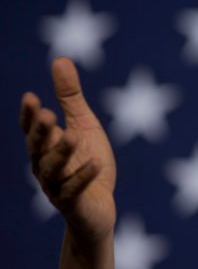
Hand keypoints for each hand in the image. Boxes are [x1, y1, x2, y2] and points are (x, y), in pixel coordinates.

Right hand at [20, 57, 116, 243]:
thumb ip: (70, 97)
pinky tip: (96, 162)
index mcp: (45, 147)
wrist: (98, 210)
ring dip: (61, 152)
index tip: (30, 97)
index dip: (29, 116)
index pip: (32, 130)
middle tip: (47, 114)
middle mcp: (45, 167)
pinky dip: (85, 177)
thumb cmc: (88, 162)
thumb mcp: (83, 125)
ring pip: (52, 170)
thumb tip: (59, 58)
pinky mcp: (74, 204)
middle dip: (40, 132)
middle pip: (38, 149)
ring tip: (71, 134)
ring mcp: (57, 187)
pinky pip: (76, 190)